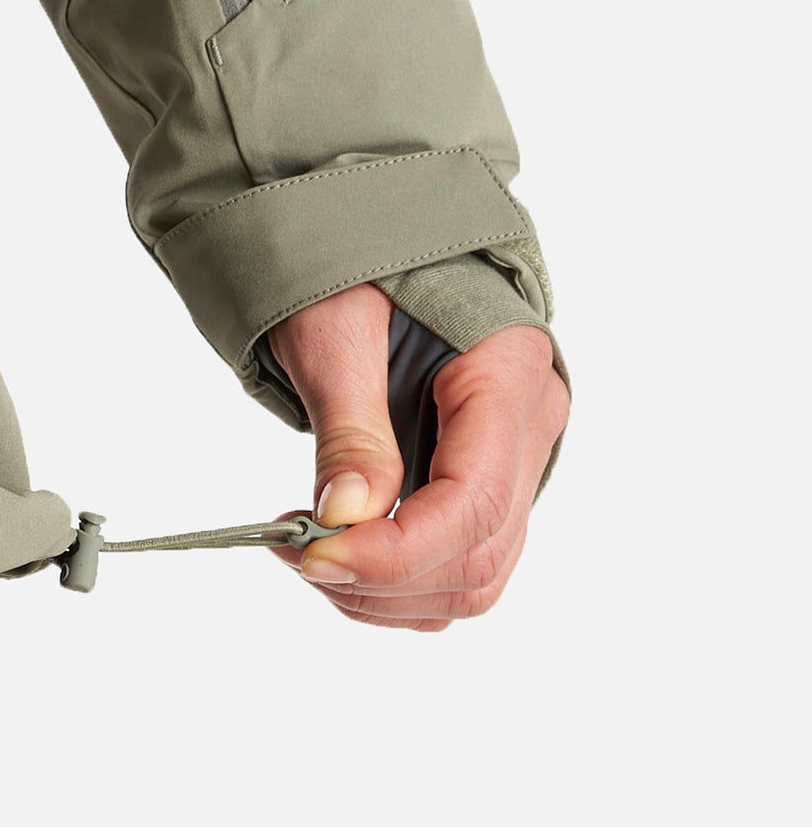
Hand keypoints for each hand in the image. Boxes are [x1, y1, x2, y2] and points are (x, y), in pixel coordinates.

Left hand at [265, 281, 568, 630]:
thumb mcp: (335, 327)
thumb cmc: (352, 264)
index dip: (398, 548)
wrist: (365, 235)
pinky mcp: (483, 481)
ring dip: (389, 592)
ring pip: (476, 574)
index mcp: (508, 371)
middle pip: (480, 550)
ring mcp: (513, 459)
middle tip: (297, 553)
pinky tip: (337, 553)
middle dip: (385, 575)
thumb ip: (349, 422)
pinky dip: (397, 583)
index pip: (475, 499)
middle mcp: (529, 424)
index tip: (316, 555)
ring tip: (307, 553)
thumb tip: (347, 514)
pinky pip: (458, 563)